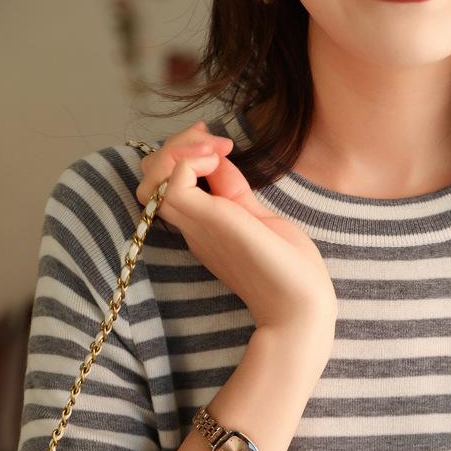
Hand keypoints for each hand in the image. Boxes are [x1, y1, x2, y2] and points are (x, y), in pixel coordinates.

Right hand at [135, 120, 337, 354]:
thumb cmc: (290, 270)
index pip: (168, 180)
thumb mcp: (260, 218)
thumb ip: (235, 192)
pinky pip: (171, 183)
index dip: (185, 151)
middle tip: (215, 144)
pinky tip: (215, 164)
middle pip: (151, 175)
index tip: (222, 146)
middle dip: (175, 144)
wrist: (301, 306)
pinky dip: (187, 162)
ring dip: (176, 151)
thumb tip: (219, 162)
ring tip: (212, 153)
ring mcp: (196, 225)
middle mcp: (193, 225)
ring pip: (150, 178)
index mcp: (203, 225)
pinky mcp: (207, 223)